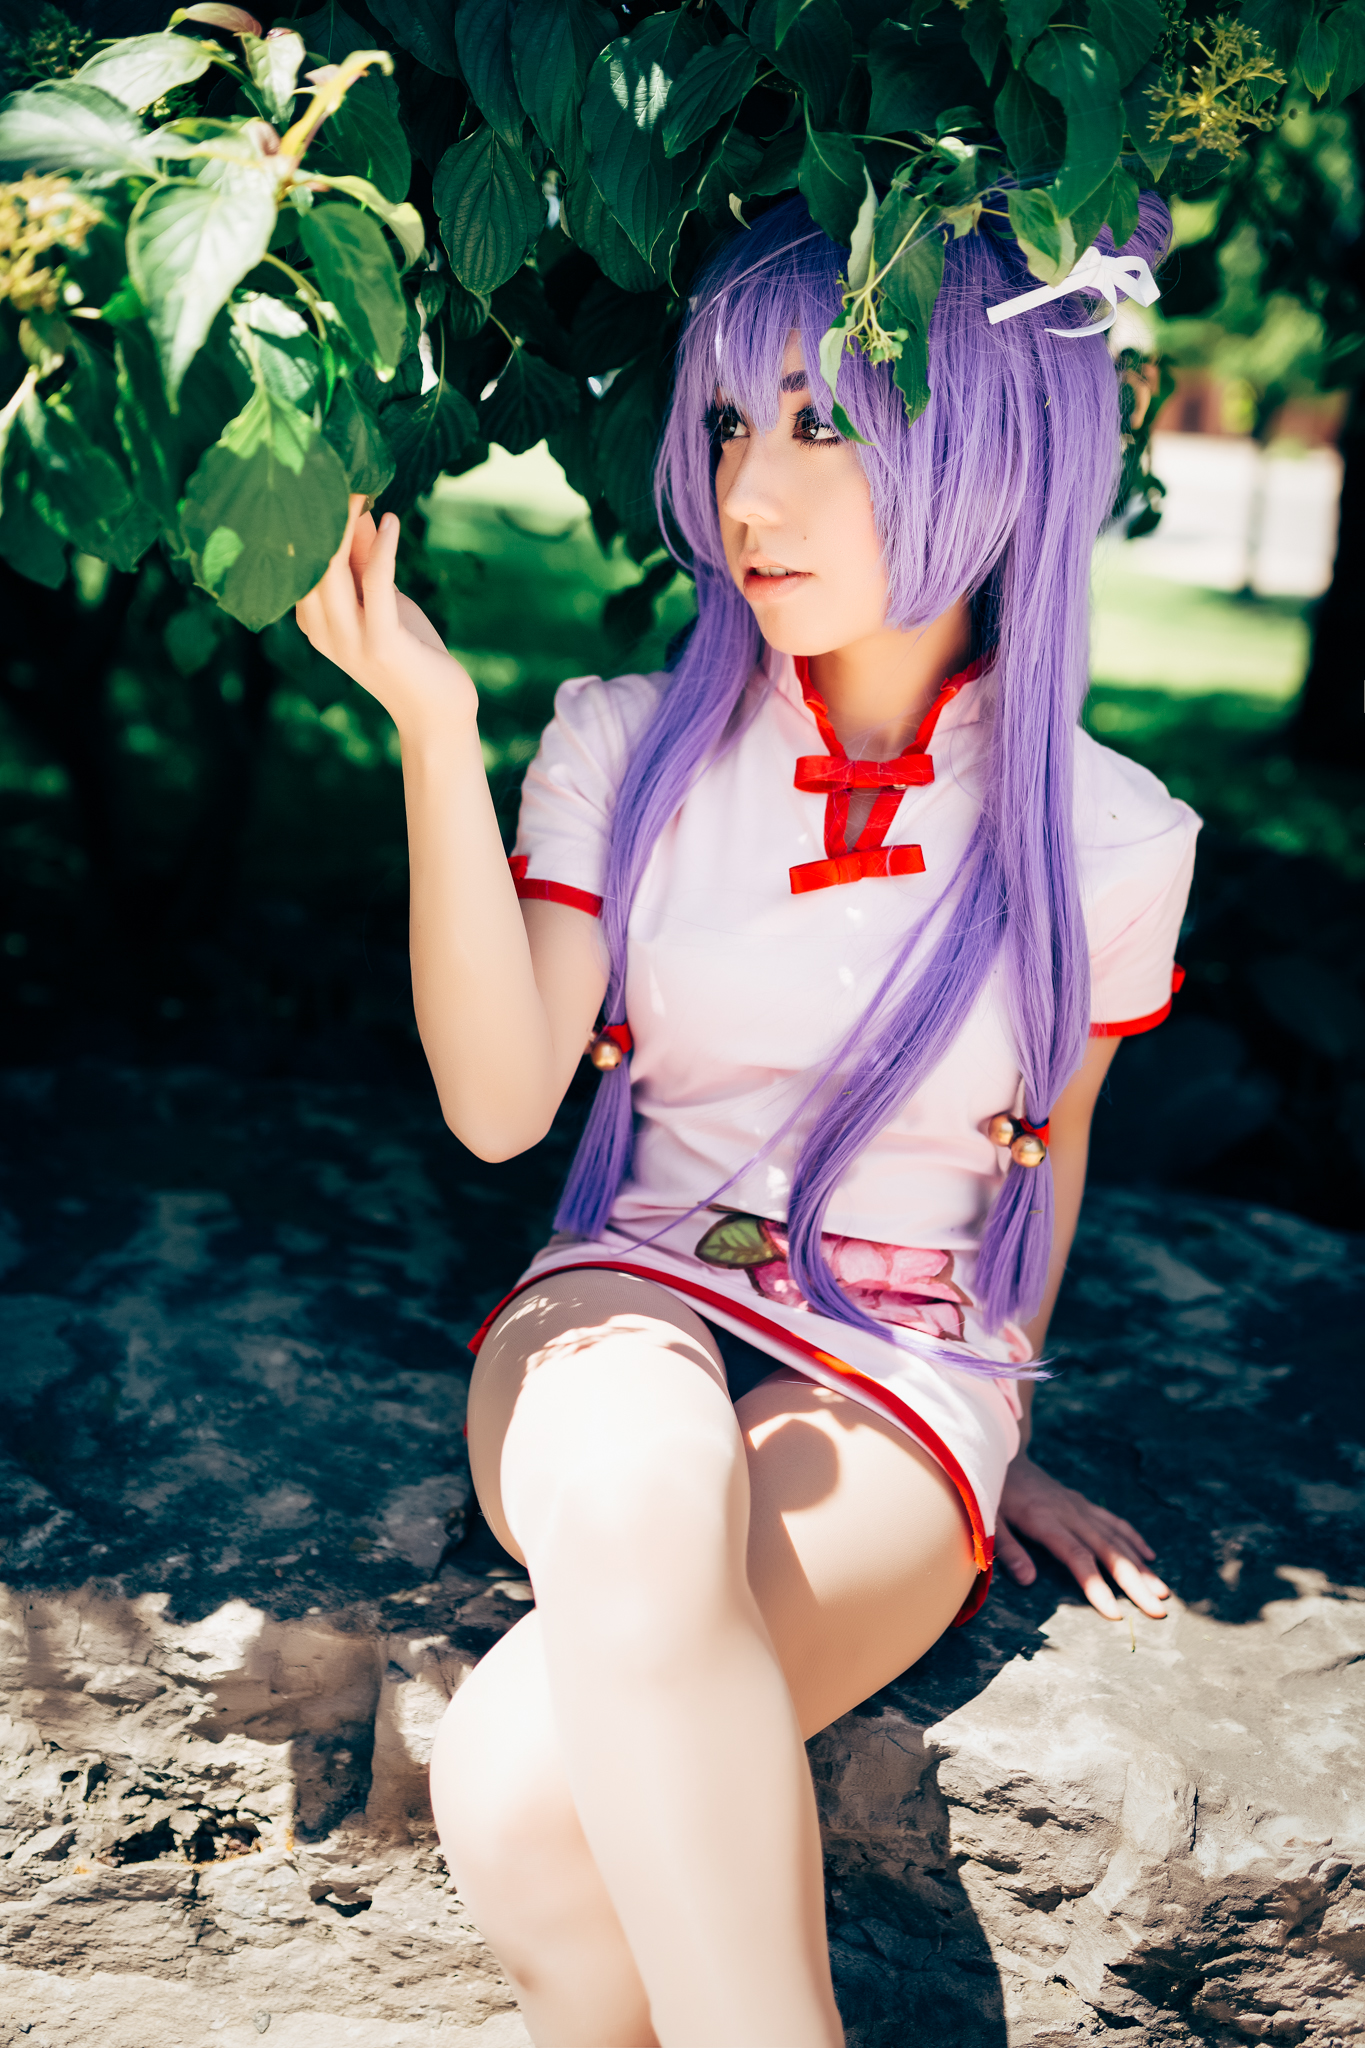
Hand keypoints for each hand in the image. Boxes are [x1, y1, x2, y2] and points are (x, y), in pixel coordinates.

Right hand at [295, 494, 477, 743]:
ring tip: (360, 486)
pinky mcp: (381, 644)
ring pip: (332, 572)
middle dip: (319, 516)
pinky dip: (382, 549)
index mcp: (315, 622)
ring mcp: (349, 641)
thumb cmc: (412, 654)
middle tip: (333, 469)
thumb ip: (364, 562)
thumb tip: (360, 508)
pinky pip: (375, 585)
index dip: (305, 524)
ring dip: (346, 524)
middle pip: (307, 564)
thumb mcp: (384, 600)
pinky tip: (391, 520)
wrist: (439, 713)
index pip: (297, 566)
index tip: (317, 479)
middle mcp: (323, 633)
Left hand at [995, 1450, 1169, 1620]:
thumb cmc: (992, 1491)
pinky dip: (1134, 1539)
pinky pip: (1114, 1522)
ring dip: (1142, 1566)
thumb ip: (1008, 1548)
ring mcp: (1080, 1507)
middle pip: (1109, 1552)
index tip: (1115, 1614)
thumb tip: (1028, 1580)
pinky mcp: (1083, 1504)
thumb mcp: (989, 1519)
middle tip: (1158, 1609)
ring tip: (1164, 1592)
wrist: (1001, 1453)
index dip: (1097, 1586)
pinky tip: (1150, 1557)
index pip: (1077, 1557)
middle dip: (1136, 1583)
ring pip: (1118, 1539)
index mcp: (1045, 1520)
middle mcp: (1070, 1514)